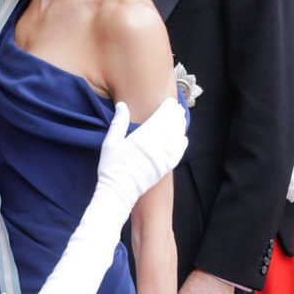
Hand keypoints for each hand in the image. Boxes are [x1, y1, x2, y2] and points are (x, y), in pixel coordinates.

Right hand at [97, 99, 187, 213]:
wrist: (118, 192)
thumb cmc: (111, 168)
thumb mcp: (110, 143)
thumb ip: (119, 122)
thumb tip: (122, 105)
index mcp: (142, 137)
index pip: (161, 117)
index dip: (168, 107)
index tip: (170, 101)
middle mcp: (155, 146)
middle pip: (172, 125)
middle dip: (175, 114)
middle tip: (177, 107)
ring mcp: (162, 158)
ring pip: (177, 137)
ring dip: (180, 126)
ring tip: (180, 119)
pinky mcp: (165, 168)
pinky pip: (178, 153)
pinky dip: (182, 143)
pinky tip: (183, 138)